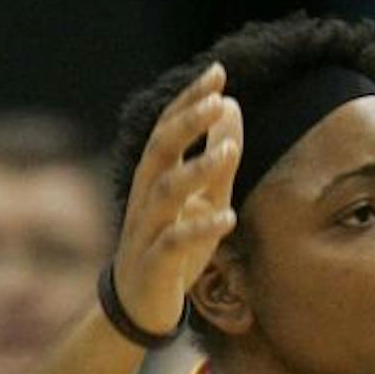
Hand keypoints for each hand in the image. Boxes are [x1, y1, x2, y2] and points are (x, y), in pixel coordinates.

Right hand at [114, 63, 242, 336]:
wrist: (142, 301)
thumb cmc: (175, 241)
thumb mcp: (205, 194)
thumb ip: (218, 155)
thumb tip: (231, 104)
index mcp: (156, 174)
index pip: (169, 128)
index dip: (190, 100)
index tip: (218, 72)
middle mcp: (146, 194)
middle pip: (160, 150)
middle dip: (187, 123)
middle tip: (217, 100)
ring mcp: (148, 228)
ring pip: (166, 192)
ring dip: (197, 170)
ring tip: (229, 151)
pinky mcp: (155, 262)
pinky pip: (175, 241)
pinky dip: (200, 229)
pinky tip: (228, 218)